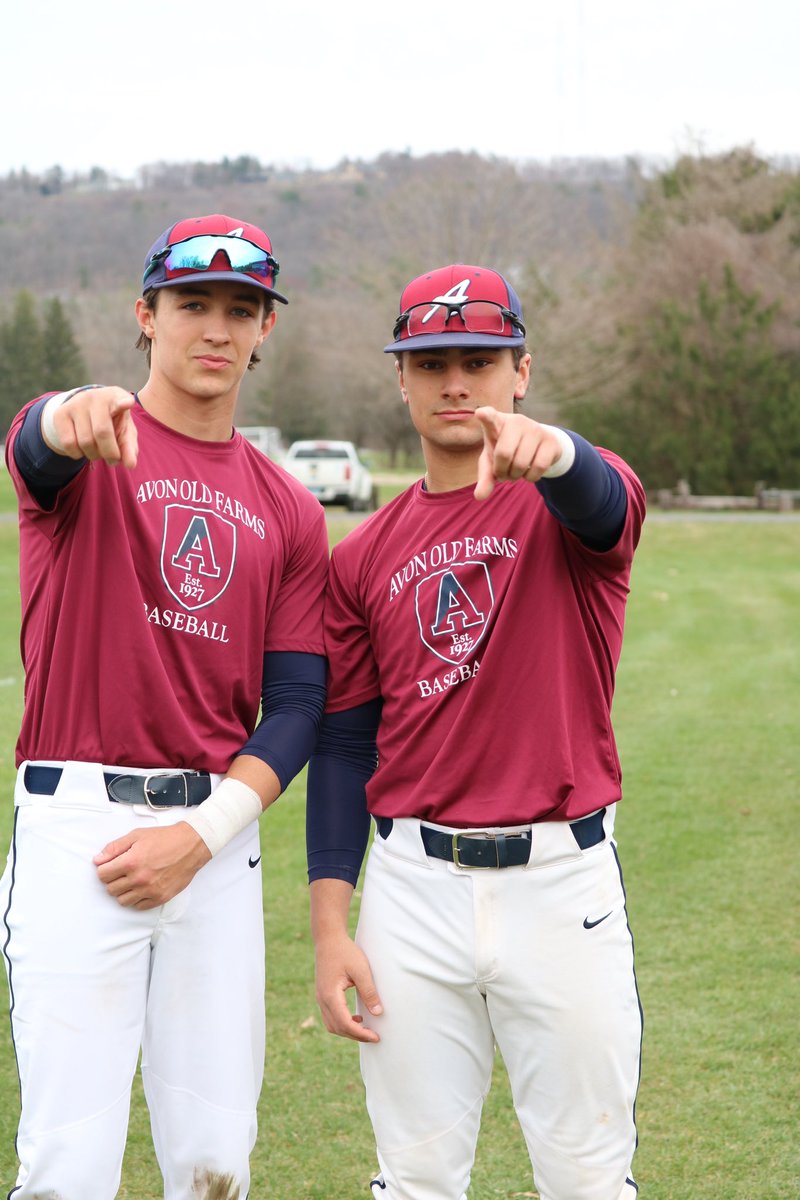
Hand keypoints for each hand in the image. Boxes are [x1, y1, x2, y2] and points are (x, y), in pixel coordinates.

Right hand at [47, 386, 137, 467]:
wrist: (86, 410)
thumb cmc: (112, 422)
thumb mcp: (124, 431)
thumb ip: (129, 447)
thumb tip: (130, 465)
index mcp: (116, 397)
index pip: (121, 398)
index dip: (124, 402)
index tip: (128, 403)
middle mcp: (95, 397)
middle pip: (102, 432)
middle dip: (110, 453)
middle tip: (113, 460)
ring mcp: (76, 403)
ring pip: (85, 441)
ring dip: (94, 455)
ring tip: (98, 452)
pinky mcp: (60, 413)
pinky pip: (68, 443)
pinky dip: (78, 454)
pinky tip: (83, 449)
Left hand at [94, 822, 210, 908]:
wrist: (191, 846)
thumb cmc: (165, 839)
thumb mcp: (137, 836)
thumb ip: (114, 847)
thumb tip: (97, 860)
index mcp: (131, 862)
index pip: (102, 875)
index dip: (104, 869)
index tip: (111, 866)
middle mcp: (139, 879)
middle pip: (110, 889)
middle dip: (113, 880)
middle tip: (122, 872)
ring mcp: (150, 890)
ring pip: (122, 900)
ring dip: (123, 891)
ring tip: (132, 880)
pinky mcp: (160, 897)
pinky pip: (138, 907)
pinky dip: (137, 899)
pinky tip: (142, 888)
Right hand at [314, 930, 382, 1043]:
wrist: (328, 939)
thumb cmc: (345, 952)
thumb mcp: (361, 970)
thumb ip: (369, 991)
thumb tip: (378, 1013)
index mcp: (330, 995)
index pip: (345, 1024)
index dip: (360, 1034)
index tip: (375, 1037)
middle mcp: (322, 999)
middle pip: (337, 1028)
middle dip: (355, 1036)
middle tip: (373, 1037)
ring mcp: (320, 998)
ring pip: (332, 1025)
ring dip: (348, 1031)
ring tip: (365, 1030)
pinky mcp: (322, 994)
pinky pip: (330, 1016)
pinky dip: (342, 1023)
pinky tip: (356, 1018)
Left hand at [473, 407, 563, 499]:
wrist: (539, 444)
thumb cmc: (508, 450)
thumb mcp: (493, 462)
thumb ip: (485, 477)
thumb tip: (479, 496)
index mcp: (497, 423)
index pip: (490, 416)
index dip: (485, 415)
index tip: (480, 413)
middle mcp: (516, 421)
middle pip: (504, 454)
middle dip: (502, 471)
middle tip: (504, 473)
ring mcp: (535, 429)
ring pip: (521, 463)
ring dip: (516, 476)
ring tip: (516, 472)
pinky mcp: (551, 440)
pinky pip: (538, 467)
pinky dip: (531, 478)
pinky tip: (529, 472)